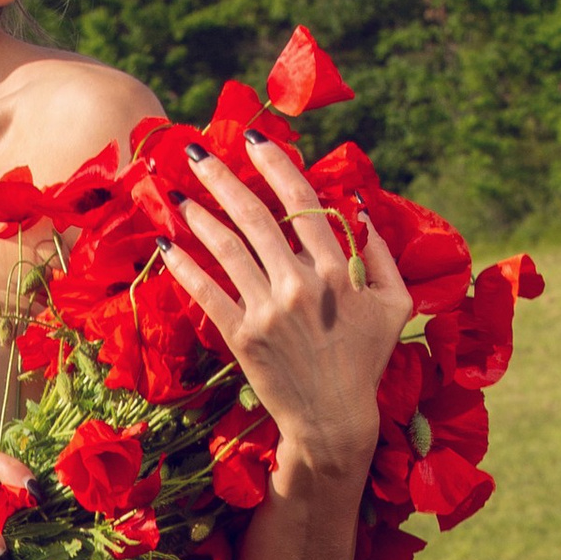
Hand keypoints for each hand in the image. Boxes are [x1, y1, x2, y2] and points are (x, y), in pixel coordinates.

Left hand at [161, 137, 412, 489]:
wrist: (334, 420)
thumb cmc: (366, 362)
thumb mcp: (394, 306)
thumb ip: (382, 255)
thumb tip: (359, 210)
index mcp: (336, 270)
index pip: (302, 201)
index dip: (275, 164)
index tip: (253, 138)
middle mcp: (300, 284)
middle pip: (256, 216)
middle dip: (222, 178)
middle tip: (196, 151)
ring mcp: (268, 311)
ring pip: (227, 249)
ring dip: (199, 216)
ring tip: (178, 193)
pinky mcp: (243, 337)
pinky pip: (207, 293)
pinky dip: (184, 267)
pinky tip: (166, 244)